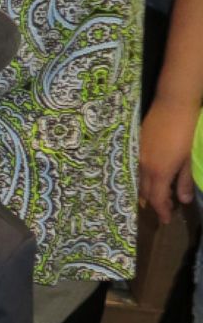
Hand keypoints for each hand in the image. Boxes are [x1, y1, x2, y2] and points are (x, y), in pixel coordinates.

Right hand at [139, 94, 198, 223]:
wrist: (173, 103)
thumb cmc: (186, 129)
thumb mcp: (188, 158)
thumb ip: (184, 180)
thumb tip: (183, 201)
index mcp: (159, 171)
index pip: (157, 199)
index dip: (161, 211)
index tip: (166, 220)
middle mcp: (144, 167)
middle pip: (144, 192)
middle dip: (152, 203)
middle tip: (161, 209)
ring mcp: (137, 156)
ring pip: (137, 180)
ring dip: (145, 191)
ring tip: (152, 196)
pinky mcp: (135, 146)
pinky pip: (134, 169)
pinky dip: (140, 178)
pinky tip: (148, 176)